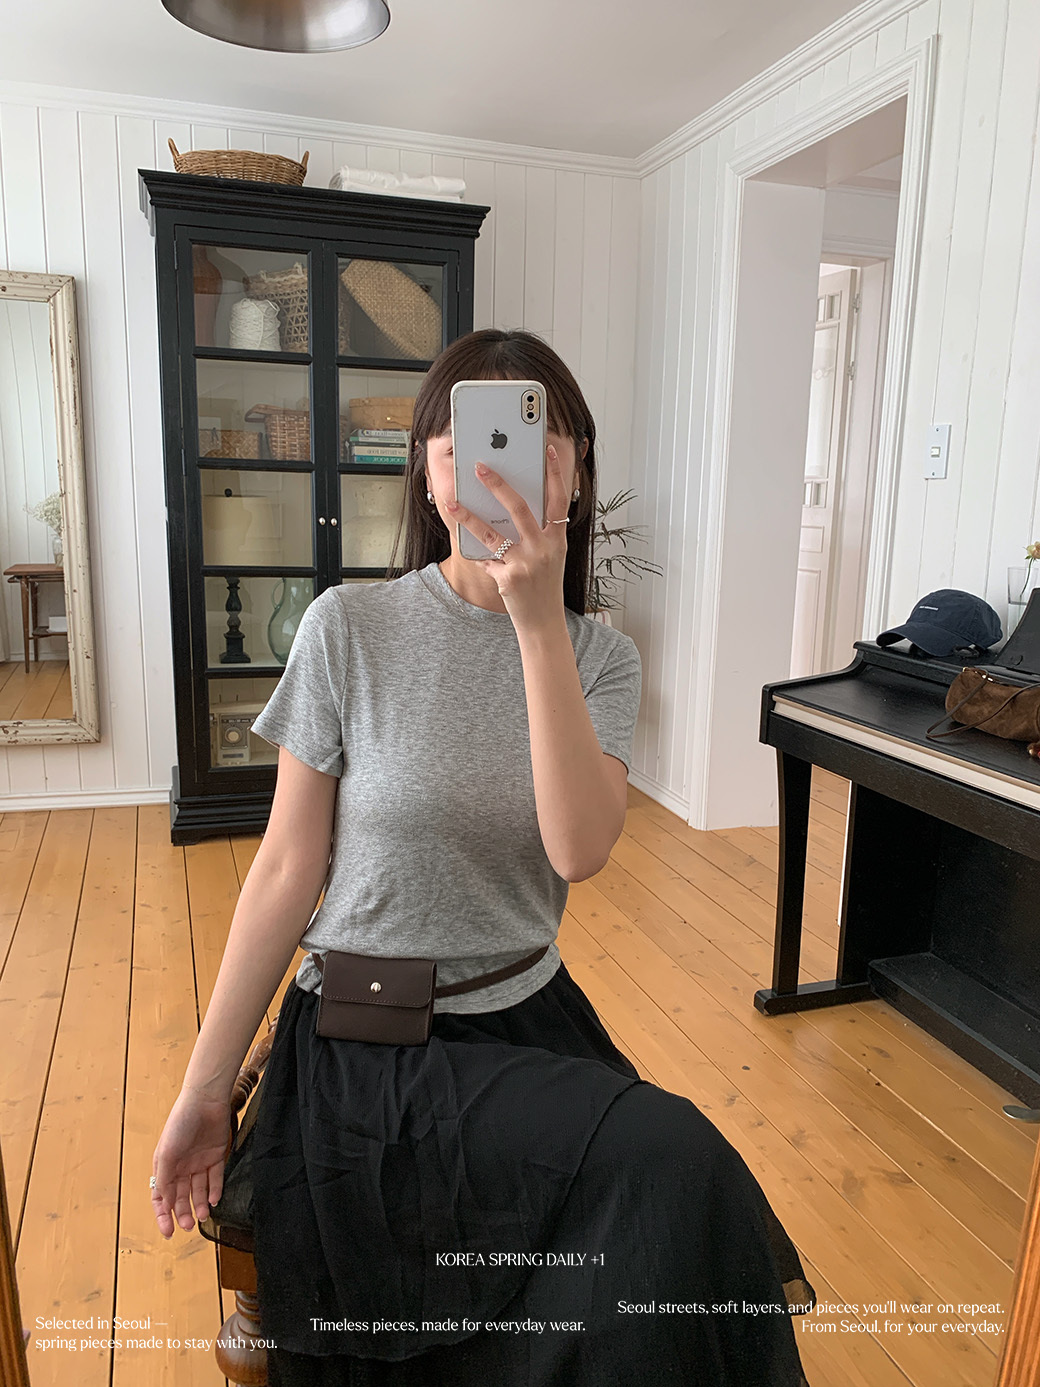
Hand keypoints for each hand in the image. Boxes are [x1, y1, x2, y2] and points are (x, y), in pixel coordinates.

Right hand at [151, 1089, 232, 1238]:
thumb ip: (165, 1180)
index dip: (163, 1215)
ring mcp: (199, 1161)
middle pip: (181, 1197)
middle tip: (189, 1226)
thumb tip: (166, 1204)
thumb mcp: (166, 1153)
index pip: (162, 1197)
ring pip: (199, 1190)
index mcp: (165, 1166)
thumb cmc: (180, 1123)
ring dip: (200, 1205)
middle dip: (184, 1213)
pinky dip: (215, 1190)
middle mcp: (182, 1166)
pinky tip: (214, 1200)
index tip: (168, 1231)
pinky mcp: (216, 1155)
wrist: (205, 1101)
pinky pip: (215, 1178)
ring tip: (203, 1216)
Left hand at [447, 444, 569, 631]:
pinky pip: (486, 559)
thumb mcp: (550, 556)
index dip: (555, 474)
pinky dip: (478, 556)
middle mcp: (543, 548)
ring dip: (468, 517)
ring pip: (491, 533)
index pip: (558, 500)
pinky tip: (472, 553)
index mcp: (557, 539)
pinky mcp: (508, 578)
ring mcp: (525, 563)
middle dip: (498, 485)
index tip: (547, 451)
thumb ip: (539, 533)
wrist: (543, 621)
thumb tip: (510, 506)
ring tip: (452, 504)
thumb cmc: (545, 586)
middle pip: (519, 508)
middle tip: (481, 468)